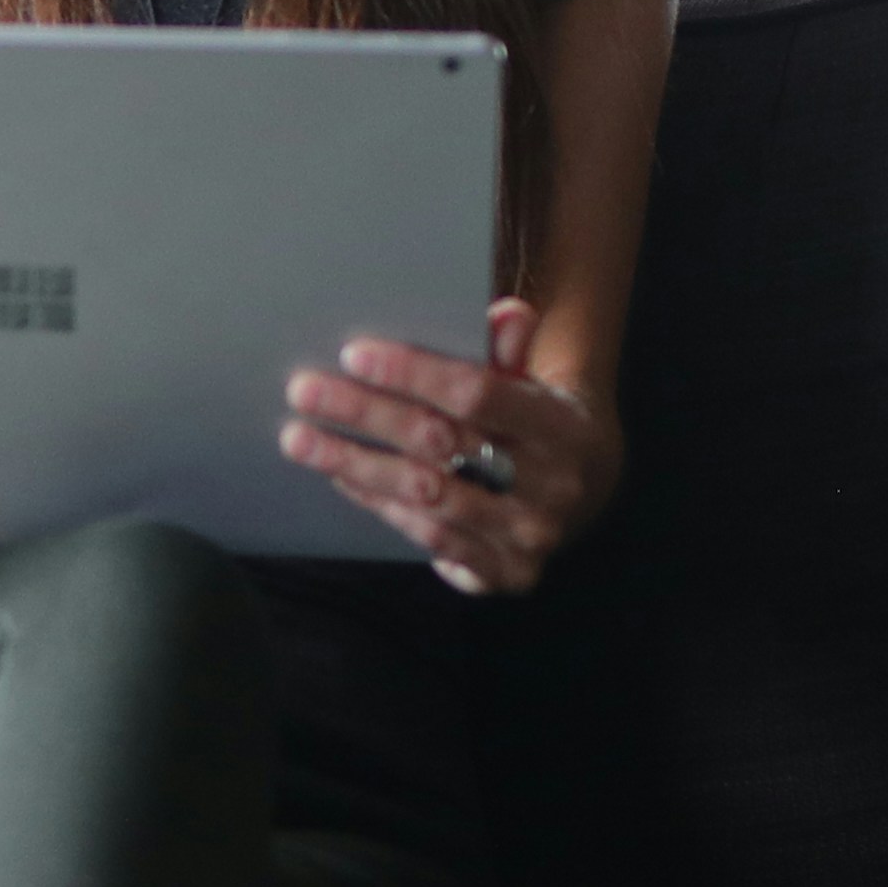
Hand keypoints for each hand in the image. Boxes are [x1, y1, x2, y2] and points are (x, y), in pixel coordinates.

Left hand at [280, 299, 619, 596]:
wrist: (587, 494)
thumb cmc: (537, 425)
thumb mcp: (535, 384)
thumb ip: (513, 351)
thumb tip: (506, 313)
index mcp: (564, 427)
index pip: (479, 393)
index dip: (414, 373)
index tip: (353, 354)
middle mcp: (552, 487)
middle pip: (441, 444)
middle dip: (366, 414)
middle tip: (304, 391)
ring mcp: (529, 536)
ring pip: (426, 496)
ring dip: (356, 465)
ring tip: (300, 439)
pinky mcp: (506, 573)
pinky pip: (429, 537)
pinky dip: (380, 505)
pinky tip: (341, 477)